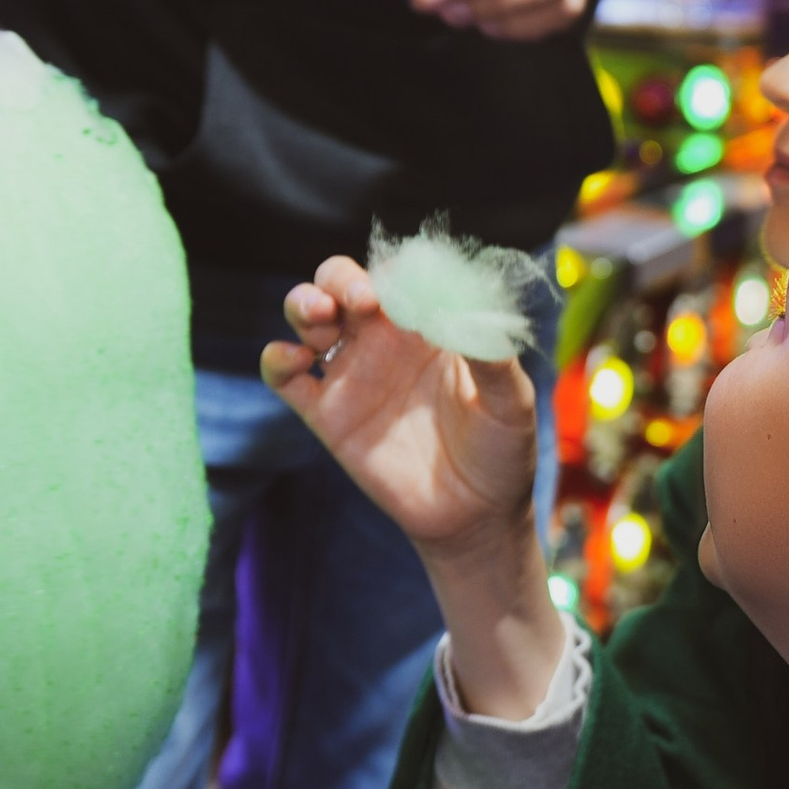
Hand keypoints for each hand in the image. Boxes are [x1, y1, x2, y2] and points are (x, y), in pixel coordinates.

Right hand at [264, 260, 561, 714]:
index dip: (395, 270)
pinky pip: (284, 375)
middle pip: (341, 282)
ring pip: (307, 316)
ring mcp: (352, 373)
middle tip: (361, 301)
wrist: (475, 518)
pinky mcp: (326, 414)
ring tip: (321, 317)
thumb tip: (469, 313)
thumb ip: (492, 355)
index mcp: (429, 324)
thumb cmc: (502, 451)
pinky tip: (295, 359)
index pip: (398, 274)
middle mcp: (384, 339)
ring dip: (303, 302)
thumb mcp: (511, 401)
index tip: (406, 288)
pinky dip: (276, 357)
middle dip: (341, 278)